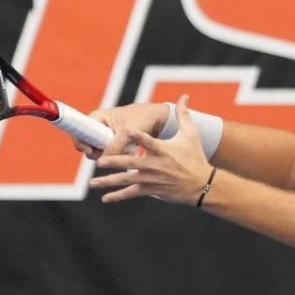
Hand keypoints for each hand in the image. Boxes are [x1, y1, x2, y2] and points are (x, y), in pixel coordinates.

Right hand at [71, 102, 171, 159]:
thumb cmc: (142, 120)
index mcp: (97, 117)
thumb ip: (114, 146)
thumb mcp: (127, 133)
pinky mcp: (114, 142)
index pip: (79, 132)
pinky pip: (109, 154)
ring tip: (126, 151)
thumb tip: (103, 161)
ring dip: (110, 156)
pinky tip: (130, 153)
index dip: (81, 143)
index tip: (90, 151)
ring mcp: (106, 135)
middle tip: (112, 155)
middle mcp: (98, 126)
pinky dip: (118, 156)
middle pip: (88, 145)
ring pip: (99, 152)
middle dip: (98, 153)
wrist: (158, 119)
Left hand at [87, 96, 211, 204]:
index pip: (147, 140)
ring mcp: (150, 179)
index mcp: (161, 149)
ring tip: (92, 183)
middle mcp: (154, 164)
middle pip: (130, 163)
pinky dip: (118, 196)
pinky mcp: (150, 189)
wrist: (202, 184)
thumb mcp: (191, 134)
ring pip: (126, 180)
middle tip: (98, 162)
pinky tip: (105, 198)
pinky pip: (131, 193)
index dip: (137, 135)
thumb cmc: (195, 158)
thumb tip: (185, 96)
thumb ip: (183, 115)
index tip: (127, 130)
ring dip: (108, 182)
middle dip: (113, 162)